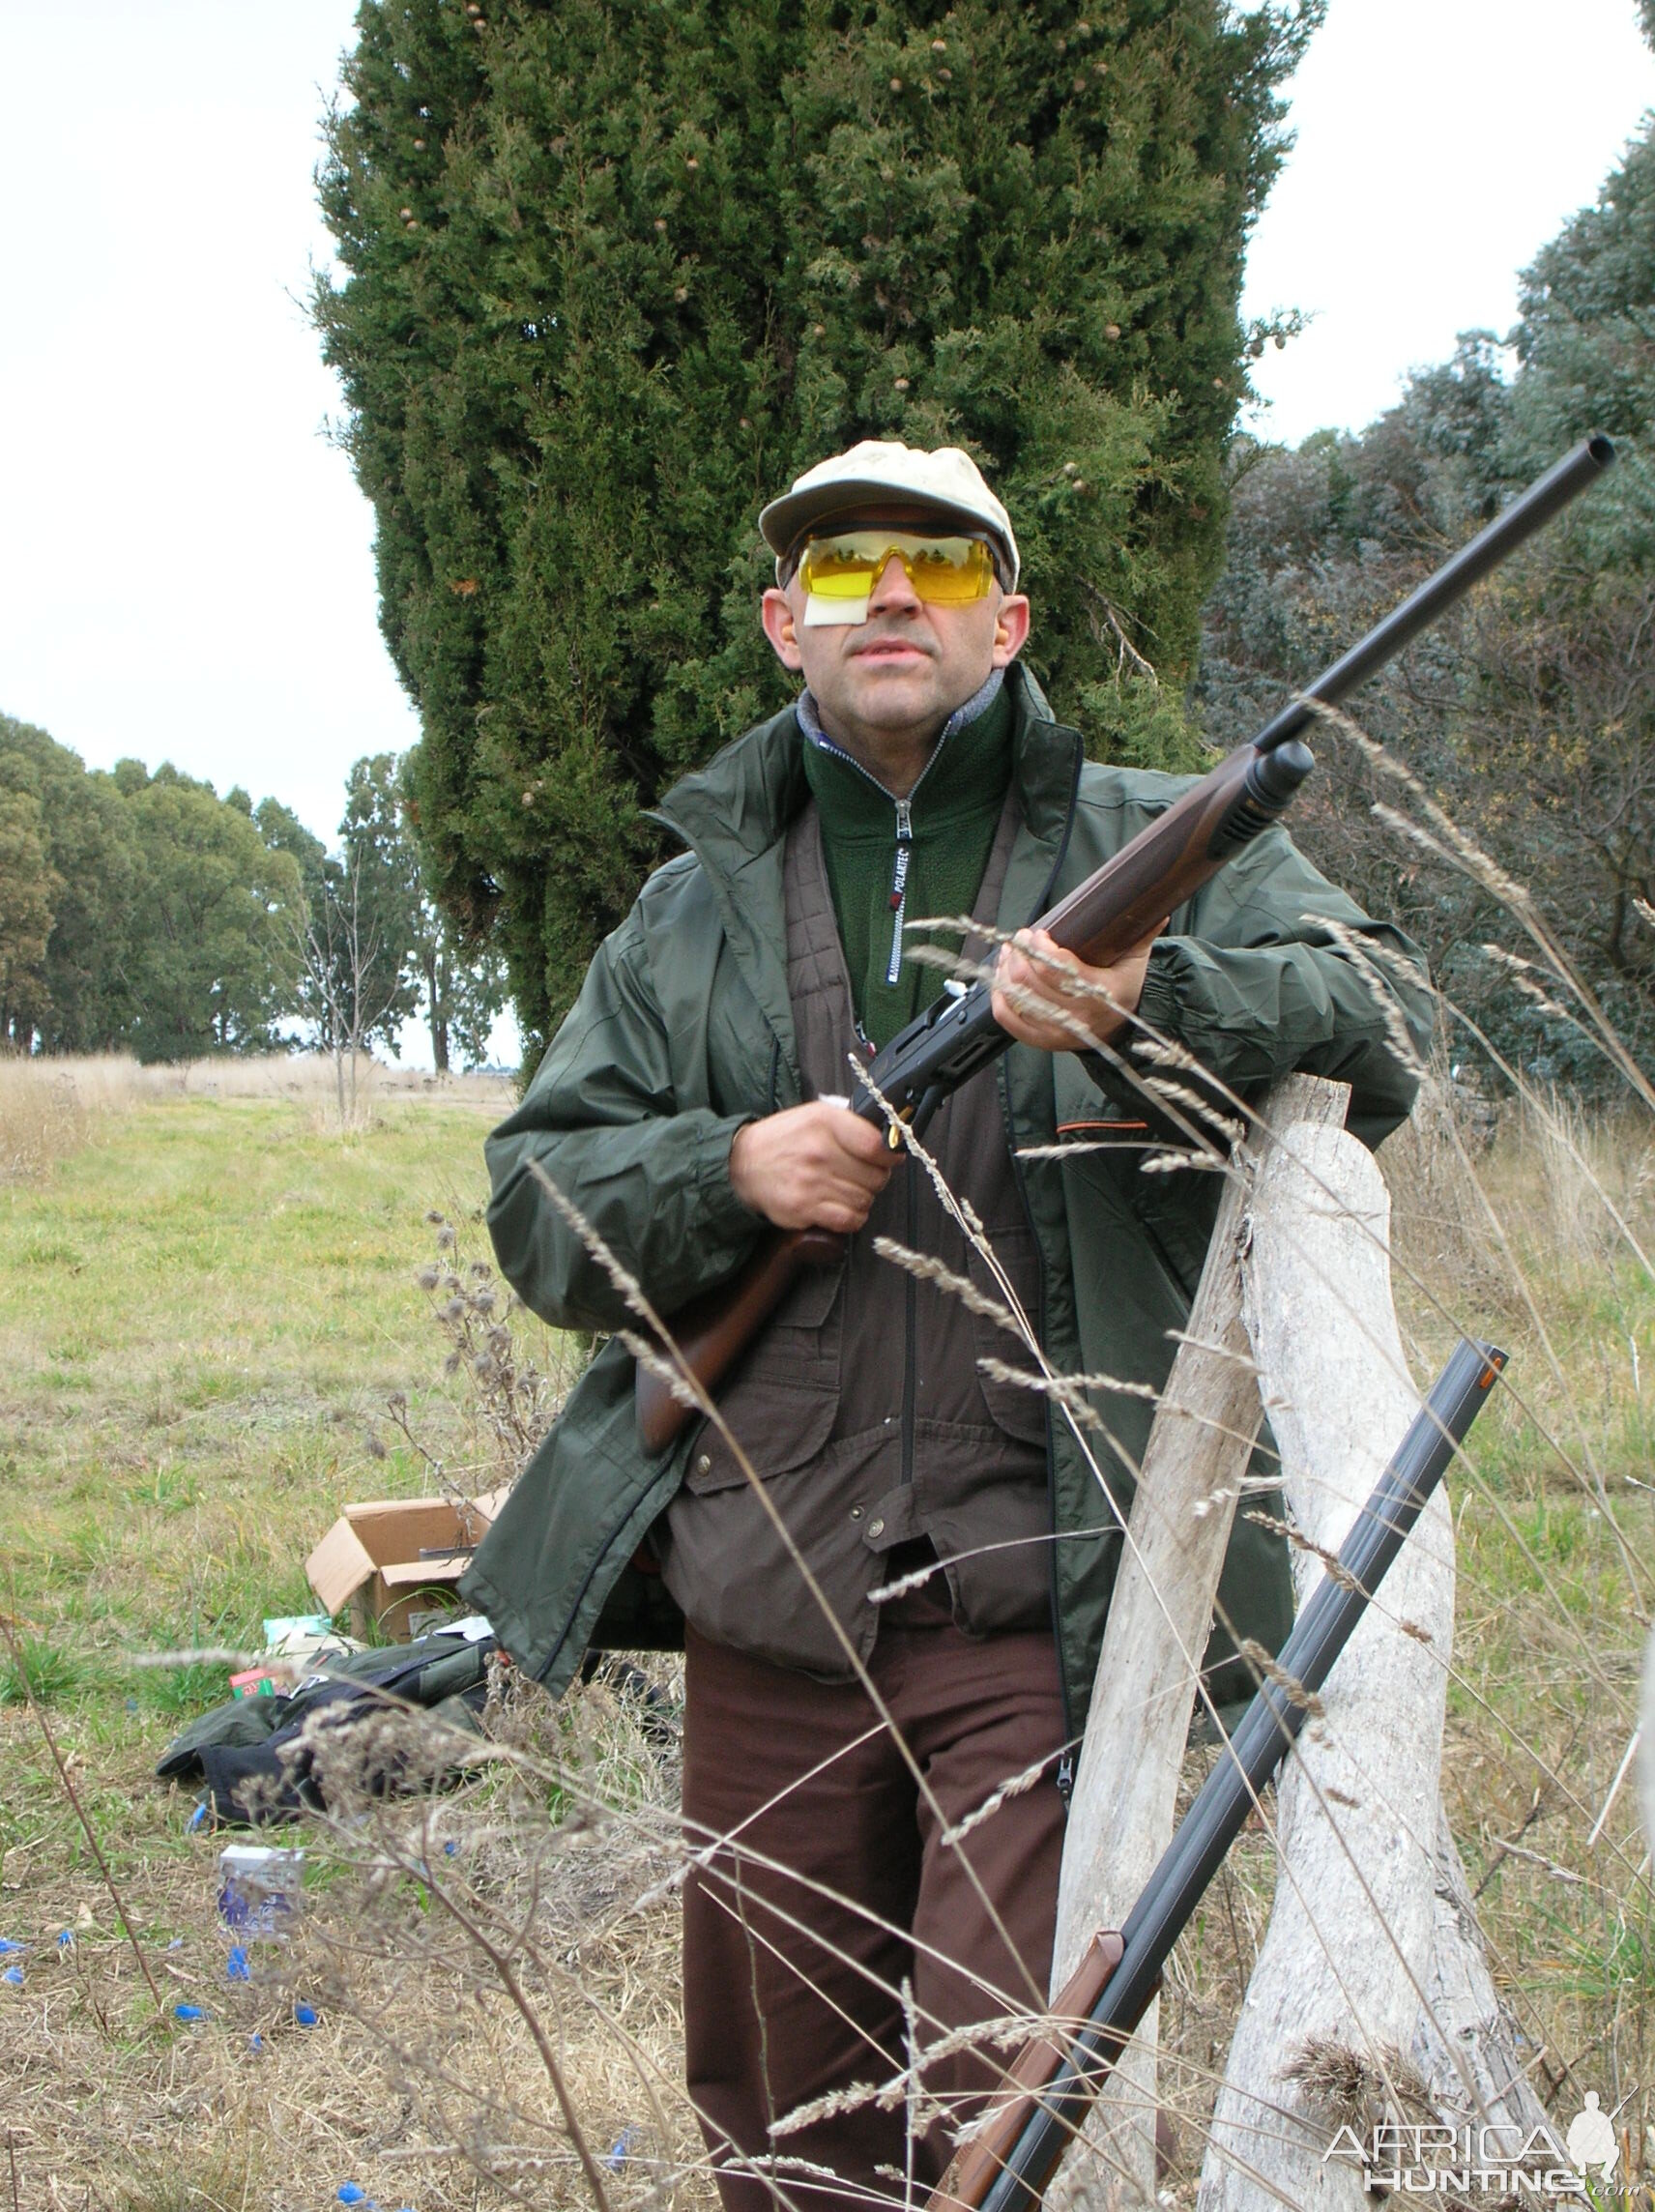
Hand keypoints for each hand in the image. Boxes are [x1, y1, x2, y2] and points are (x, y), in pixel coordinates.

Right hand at [729, 1100, 897, 1232]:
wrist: (744, 1164)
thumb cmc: (785, 1139)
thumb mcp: (816, 1115)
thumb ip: (852, 1125)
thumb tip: (890, 1142)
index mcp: (824, 1122)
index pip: (876, 1144)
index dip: (889, 1155)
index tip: (889, 1158)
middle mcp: (818, 1151)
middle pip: (876, 1177)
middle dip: (875, 1178)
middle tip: (860, 1175)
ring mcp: (811, 1182)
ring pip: (865, 1200)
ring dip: (861, 1198)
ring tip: (845, 1189)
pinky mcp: (803, 1208)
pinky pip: (849, 1220)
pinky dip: (852, 1217)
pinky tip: (841, 1207)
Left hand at [991, 924, 1163, 1054]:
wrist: (1121, 1027)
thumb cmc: (1124, 987)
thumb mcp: (1136, 960)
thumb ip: (1143, 933)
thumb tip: (1158, 910)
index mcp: (1103, 993)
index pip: (1060, 970)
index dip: (1041, 948)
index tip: (1038, 933)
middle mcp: (1080, 1016)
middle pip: (1033, 982)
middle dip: (1019, 954)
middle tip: (1020, 937)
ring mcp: (1060, 1032)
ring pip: (1018, 999)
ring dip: (1006, 971)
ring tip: (1008, 952)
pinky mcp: (1044, 1041)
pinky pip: (1010, 1021)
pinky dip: (1000, 998)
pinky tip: (1000, 979)